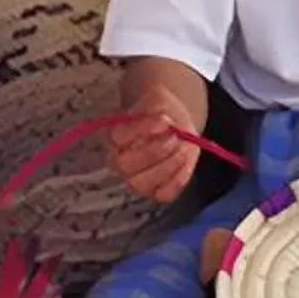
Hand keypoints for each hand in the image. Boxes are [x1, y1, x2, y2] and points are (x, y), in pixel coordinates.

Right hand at [111, 88, 204, 204]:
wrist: (173, 125)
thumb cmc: (162, 114)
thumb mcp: (159, 104)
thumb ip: (158, 113)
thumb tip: (162, 123)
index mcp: (113, 137)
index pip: (119, 137)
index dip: (141, 130)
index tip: (163, 120)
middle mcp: (117, 161)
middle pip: (126, 164)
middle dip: (155, 151)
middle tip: (175, 137)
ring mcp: (133, 180)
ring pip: (143, 183)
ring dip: (169, 164)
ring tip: (183, 147)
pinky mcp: (153, 192)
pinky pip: (164, 193)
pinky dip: (177, 178)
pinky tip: (185, 161)